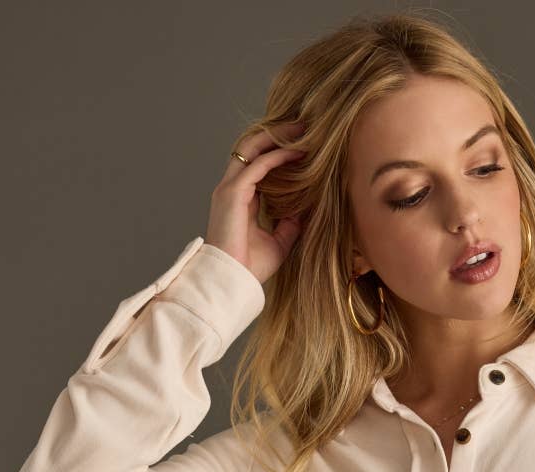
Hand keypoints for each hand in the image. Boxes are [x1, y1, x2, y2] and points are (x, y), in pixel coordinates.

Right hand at [205, 120, 309, 285]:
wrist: (233, 281)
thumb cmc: (250, 268)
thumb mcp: (278, 243)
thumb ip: (289, 225)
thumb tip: (305, 212)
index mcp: (238, 198)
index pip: (255, 163)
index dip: (277, 151)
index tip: (302, 146)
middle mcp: (231, 188)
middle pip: (251, 148)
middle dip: (276, 134)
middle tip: (303, 127)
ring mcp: (229, 188)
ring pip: (252, 149)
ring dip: (277, 137)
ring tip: (302, 131)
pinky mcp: (233, 193)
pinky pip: (258, 165)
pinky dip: (278, 156)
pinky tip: (298, 152)